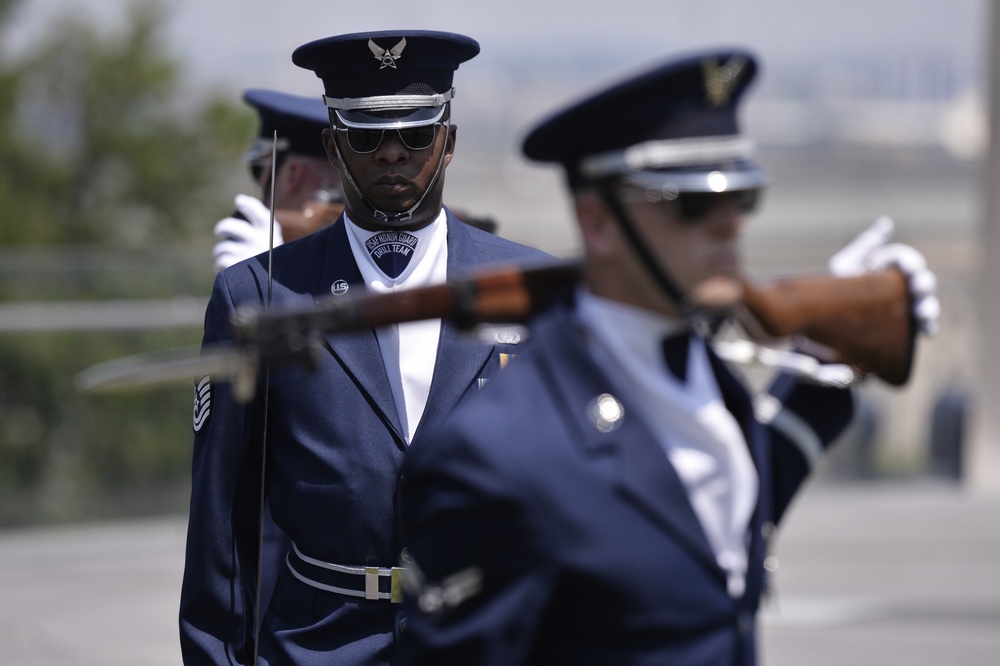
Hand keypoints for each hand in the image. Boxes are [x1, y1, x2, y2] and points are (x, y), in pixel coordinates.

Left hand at [212, 194, 283, 270]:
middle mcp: (261, 242)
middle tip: (219, 232)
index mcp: (271, 233)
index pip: (259, 213)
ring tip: (224, 257)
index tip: (238, 200)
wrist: (273, 288)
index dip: (247, 204)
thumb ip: (259, 223)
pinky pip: (221, 260)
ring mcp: (250, 255)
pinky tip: (221, 267)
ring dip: (220, 252)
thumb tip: (241, 199)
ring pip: (223, 247)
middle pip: (231, 227)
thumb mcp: (271, 242)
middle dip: (222, 228)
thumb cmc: (268, 260)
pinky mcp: (239, 268)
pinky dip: (219, 264)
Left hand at [828, 216, 939, 335]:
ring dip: (928, 307)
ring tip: (921, 312)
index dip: (911, 263)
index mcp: (891, 266)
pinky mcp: (906, 325)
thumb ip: (866, 245)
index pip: (907, 260)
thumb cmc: (835, 285)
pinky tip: (927, 330)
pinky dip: (928, 327)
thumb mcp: (846, 263)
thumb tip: (886, 222)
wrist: (823, 315)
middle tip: (918, 288)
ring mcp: (907, 305)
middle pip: (922, 280)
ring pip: (926, 303)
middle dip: (923, 284)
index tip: (909, 269)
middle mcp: (903, 284)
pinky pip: (923, 326)